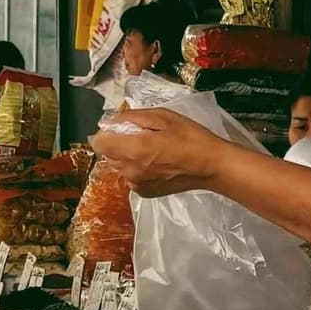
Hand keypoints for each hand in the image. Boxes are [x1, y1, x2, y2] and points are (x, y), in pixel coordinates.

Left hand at [88, 108, 232, 196]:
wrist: (211, 166)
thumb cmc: (190, 137)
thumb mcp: (163, 116)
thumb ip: (132, 117)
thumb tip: (112, 121)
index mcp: (134, 150)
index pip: (99, 143)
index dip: (107, 133)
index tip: (122, 129)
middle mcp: (130, 171)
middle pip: (108, 155)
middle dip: (119, 144)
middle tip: (142, 137)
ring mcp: (137, 185)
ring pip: (119, 166)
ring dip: (128, 157)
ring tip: (152, 150)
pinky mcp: (145, 193)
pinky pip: (131, 177)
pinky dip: (137, 169)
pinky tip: (156, 164)